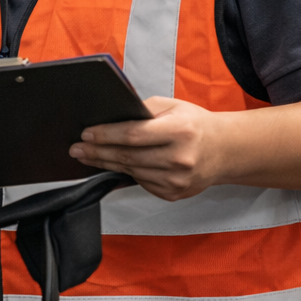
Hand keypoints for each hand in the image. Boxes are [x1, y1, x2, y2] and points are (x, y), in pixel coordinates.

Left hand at [69, 96, 229, 200]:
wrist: (225, 150)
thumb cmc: (195, 125)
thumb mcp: (172, 107)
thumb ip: (143, 110)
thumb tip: (112, 116)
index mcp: (180, 131)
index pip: (134, 135)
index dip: (106, 135)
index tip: (86, 134)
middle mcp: (180, 158)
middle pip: (128, 157)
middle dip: (97, 152)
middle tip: (76, 148)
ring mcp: (178, 180)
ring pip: (131, 172)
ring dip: (106, 164)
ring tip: (87, 156)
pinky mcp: (174, 193)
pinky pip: (141, 183)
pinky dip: (126, 173)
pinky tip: (114, 165)